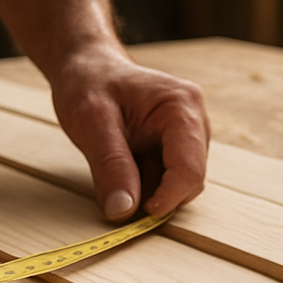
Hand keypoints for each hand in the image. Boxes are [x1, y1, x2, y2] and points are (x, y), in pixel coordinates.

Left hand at [0, 0, 210, 221]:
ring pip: (179, 184)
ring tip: (113, 169)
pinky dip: (145, 186)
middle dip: (156, 196)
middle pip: (189, 180)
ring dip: (149, 191)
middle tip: (115, 194)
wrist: (87, 67)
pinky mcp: (176, 148)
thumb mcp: (90, 121)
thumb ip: (110, 165)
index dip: (167, 198)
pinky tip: (121, 169)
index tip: (137, 215)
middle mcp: (195, 121)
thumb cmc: (88, 83)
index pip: (189, 168)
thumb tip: (123, 212)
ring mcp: (189, 136)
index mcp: (182, 106)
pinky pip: (167, 180)